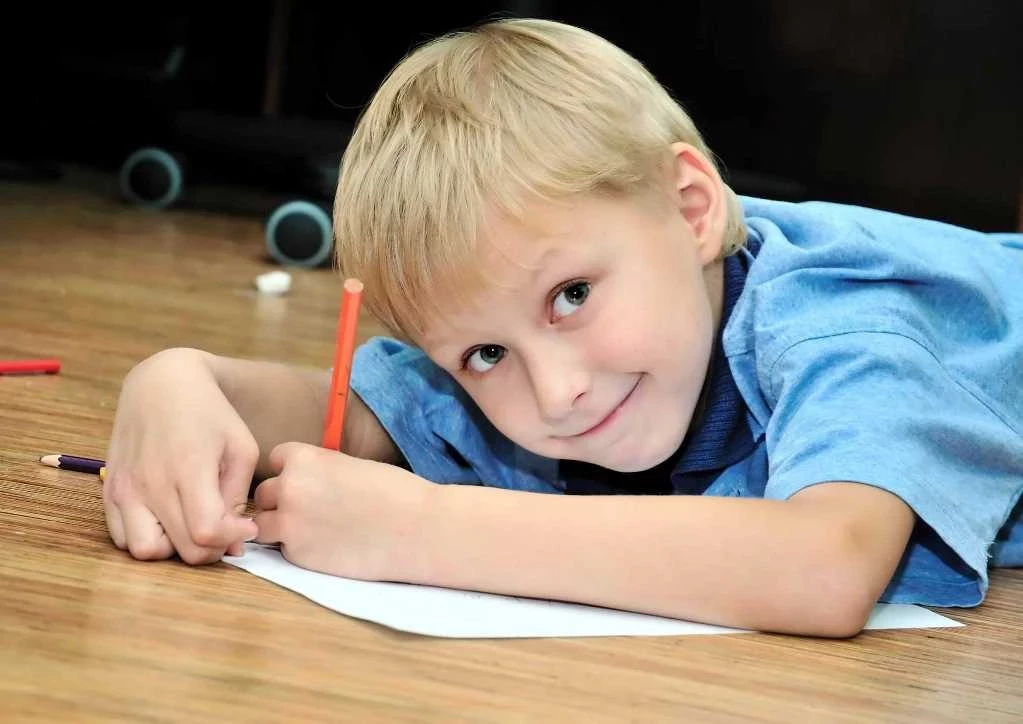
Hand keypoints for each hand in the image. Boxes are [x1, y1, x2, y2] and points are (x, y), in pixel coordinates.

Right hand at [103, 348, 258, 563]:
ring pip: (146, 552)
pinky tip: (168, 520)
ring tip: (191, 526)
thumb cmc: (211, 413)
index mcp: (188, 469)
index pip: (206, 533)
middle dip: (211, 549)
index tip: (246, 527)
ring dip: (174, 549)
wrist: (162, 383)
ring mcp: (124, 488)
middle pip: (181, 550)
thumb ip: (237, 497)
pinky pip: (122, 538)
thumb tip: (235, 544)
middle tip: (224, 529)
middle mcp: (150, 483)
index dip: (231, 540)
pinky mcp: (109, 490)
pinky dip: (147, 539)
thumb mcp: (241, 447)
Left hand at [253, 442, 432, 580]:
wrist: (416, 529)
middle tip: (311, 509)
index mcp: (303, 460)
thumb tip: (301, 479)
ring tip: (312, 529)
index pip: (276, 459)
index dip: (291, 471)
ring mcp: (290, 525)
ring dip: (280, 526)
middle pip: (263, 495)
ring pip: (263, 525)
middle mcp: (289, 490)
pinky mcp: (299, 556)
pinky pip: (284, 550)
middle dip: (281, 501)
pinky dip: (299, 548)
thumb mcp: (350, 465)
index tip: (310, 481)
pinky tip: (328, 546)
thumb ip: (319, 469)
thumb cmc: (394, 492)